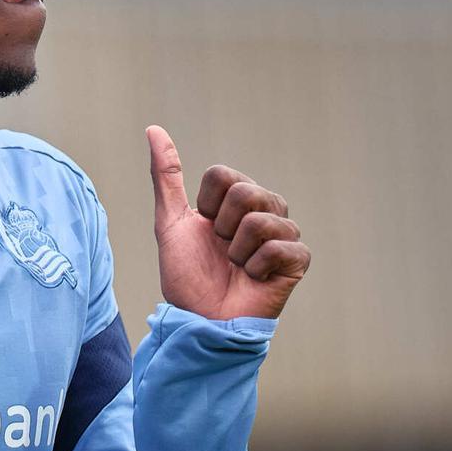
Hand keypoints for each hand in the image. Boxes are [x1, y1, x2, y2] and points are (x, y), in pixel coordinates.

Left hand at [147, 125, 310, 321]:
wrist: (201, 321)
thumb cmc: (187, 276)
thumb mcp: (170, 223)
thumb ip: (166, 176)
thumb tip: (154, 129)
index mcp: (236, 199)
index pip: (223, 175)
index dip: (206, 206)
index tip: (205, 230)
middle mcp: (264, 210)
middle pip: (244, 192)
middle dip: (222, 228)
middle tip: (222, 251)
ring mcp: (283, 234)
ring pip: (260, 220)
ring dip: (237, 251)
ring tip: (237, 267)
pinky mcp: (298, 260)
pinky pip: (278, 247)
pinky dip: (256, 268)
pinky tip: (254, 279)